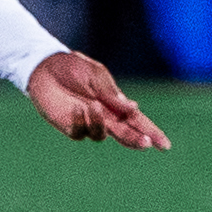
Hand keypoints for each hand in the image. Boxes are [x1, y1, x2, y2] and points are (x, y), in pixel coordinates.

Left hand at [24, 49, 168, 150]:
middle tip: (146, 143)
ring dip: (101, 123)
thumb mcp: (96, 75)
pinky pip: (79, 132)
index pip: (137, 121)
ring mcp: (86, 123)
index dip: (151, 133)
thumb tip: (133, 109)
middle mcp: (104, 117)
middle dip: (136, 140)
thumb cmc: (74, 68)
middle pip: (124, 134)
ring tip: (93, 105)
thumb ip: (112, 94)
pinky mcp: (68, 125)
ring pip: (101, 135)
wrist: (46, 66)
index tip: (165, 145)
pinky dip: (81, 122)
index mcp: (115, 104)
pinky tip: (79, 108)